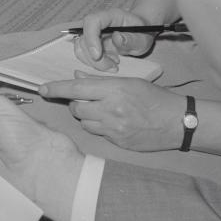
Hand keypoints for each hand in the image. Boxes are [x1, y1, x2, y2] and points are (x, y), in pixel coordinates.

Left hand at [39, 75, 185, 150]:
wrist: (177, 122)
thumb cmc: (154, 97)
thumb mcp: (128, 81)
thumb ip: (100, 81)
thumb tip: (77, 77)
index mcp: (113, 90)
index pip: (76, 88)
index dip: (56, 88)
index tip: (43, 88)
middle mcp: (111, 110)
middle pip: (76, 108)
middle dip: (75, 103)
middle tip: (85, 99)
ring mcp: (114, 129)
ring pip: (83, 122)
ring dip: (85, 116)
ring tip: (99, 110)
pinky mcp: (117, 143)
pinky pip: (97, 133)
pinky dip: (97, 126)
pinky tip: (110, 121)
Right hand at [69, 8, 156, 71]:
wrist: (140, 33)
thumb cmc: (142, 34)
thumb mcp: (143, 38)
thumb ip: (131, 39)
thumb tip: (116, 38)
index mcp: (110, 15)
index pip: (92, 21)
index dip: (91, 38)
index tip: (98, 55)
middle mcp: (97, 22)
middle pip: (83, 37)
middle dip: (94, 57)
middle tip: (113, 66)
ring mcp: (92, 32)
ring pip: (80, 48)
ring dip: (94, 62)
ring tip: (113, 65)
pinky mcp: (90, 43)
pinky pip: (84, 54)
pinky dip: (94, 63)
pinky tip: (109, 63)